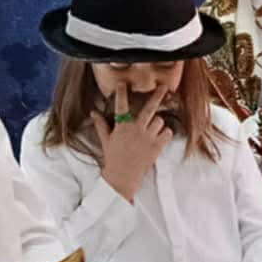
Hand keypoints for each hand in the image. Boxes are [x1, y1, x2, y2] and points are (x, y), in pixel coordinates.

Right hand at [92, 87, 172, 201]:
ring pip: (159, 120)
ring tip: (152, 129)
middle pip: (149, 108)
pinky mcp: (157, 146)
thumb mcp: (106, 140)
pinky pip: (167, 132)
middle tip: (164, 87)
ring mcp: (148, 137)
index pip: (121, 105)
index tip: (123, 84)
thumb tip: (93, 112)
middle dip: (157, 96)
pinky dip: (166, 133)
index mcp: (122, 126)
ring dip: (157, 122)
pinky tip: (160, 136)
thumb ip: (101, 124)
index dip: (121, 93)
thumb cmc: (113, 158)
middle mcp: (136, 129)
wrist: (123, 176)